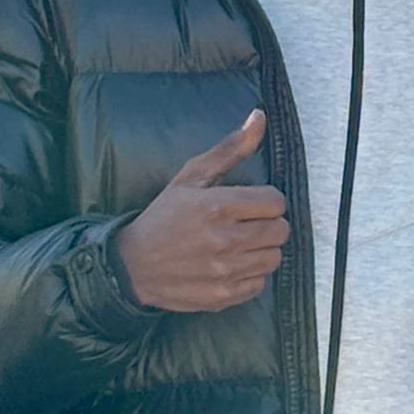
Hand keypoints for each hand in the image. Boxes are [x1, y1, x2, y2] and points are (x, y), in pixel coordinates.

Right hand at [113, 111, 288, 312]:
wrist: (132, 266)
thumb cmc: (164, 217)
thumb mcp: (191, 177)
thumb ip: (229, 148)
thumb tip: (259, 117)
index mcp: (216, 206)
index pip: (275, 202)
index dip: (267, 200)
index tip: (252, 203)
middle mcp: (223, 240)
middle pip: (280, 230)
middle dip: (268, 223)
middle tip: (246, 223)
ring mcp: (224, 271)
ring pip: (274, 257)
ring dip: (261, 249)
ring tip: (239, 243)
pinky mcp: (223, 296)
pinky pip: (260, 283)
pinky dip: (250, 274)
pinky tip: (231, 264)